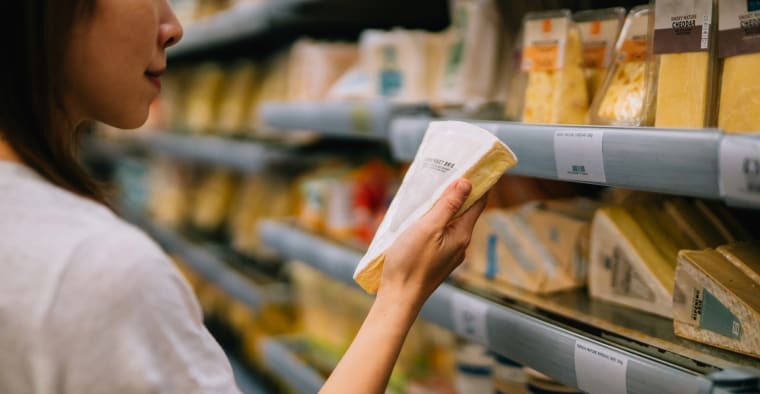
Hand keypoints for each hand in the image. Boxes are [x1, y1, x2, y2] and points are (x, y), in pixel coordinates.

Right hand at [379, 179, 486, 309]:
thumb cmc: (411, 262)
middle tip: (446, 173)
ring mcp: (448, 254)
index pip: (479, 202)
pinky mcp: (436, 260)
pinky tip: (419, 220)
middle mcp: (460, 244)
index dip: (479, 183)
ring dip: (443, 208)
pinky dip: (434, 222)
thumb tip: (467, 183)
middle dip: (457, 193)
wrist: (399, 298)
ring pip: (451, 224)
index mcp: (462, 234)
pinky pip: (440, 235)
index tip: (474, 166)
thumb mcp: (428, 227)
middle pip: (465, 212)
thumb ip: (448, 205)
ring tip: (429, 194)